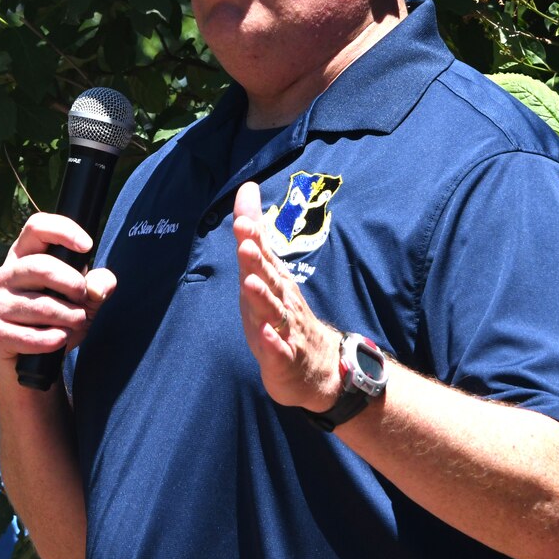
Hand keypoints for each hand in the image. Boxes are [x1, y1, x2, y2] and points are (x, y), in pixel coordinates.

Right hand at [0, 213, 116, 373]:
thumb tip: (97, 288)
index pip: (37, 227)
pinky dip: (55, 339)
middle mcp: (6, 274)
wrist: (31, 360)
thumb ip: (99, 285)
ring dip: (69, 317)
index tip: (87, 246)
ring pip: (41, 305)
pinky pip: (32, 335)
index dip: (63, 230)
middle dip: (72, 284)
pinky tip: (60, 339)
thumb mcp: (85, 298)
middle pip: (41, 266)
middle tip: (84, 298)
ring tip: (76, 323)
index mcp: (24, 256)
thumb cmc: (59, 318)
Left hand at [232, 180, 341, 411]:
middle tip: (245, 245)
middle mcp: (282, 301)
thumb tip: (246, 190)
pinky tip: (266, 335)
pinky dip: (273, 343)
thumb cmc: (284, 315)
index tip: (242, 220)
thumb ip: (254, 236)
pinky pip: (279, 351)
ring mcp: (285, 329)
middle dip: (257, 263)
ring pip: (274, 312)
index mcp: (275, 281)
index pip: (264, 255)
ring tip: (250, 285)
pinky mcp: (283, 359)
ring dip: (262, 298)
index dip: (253, 239)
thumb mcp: (265, 274)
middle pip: (269, 280)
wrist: (317, 367)